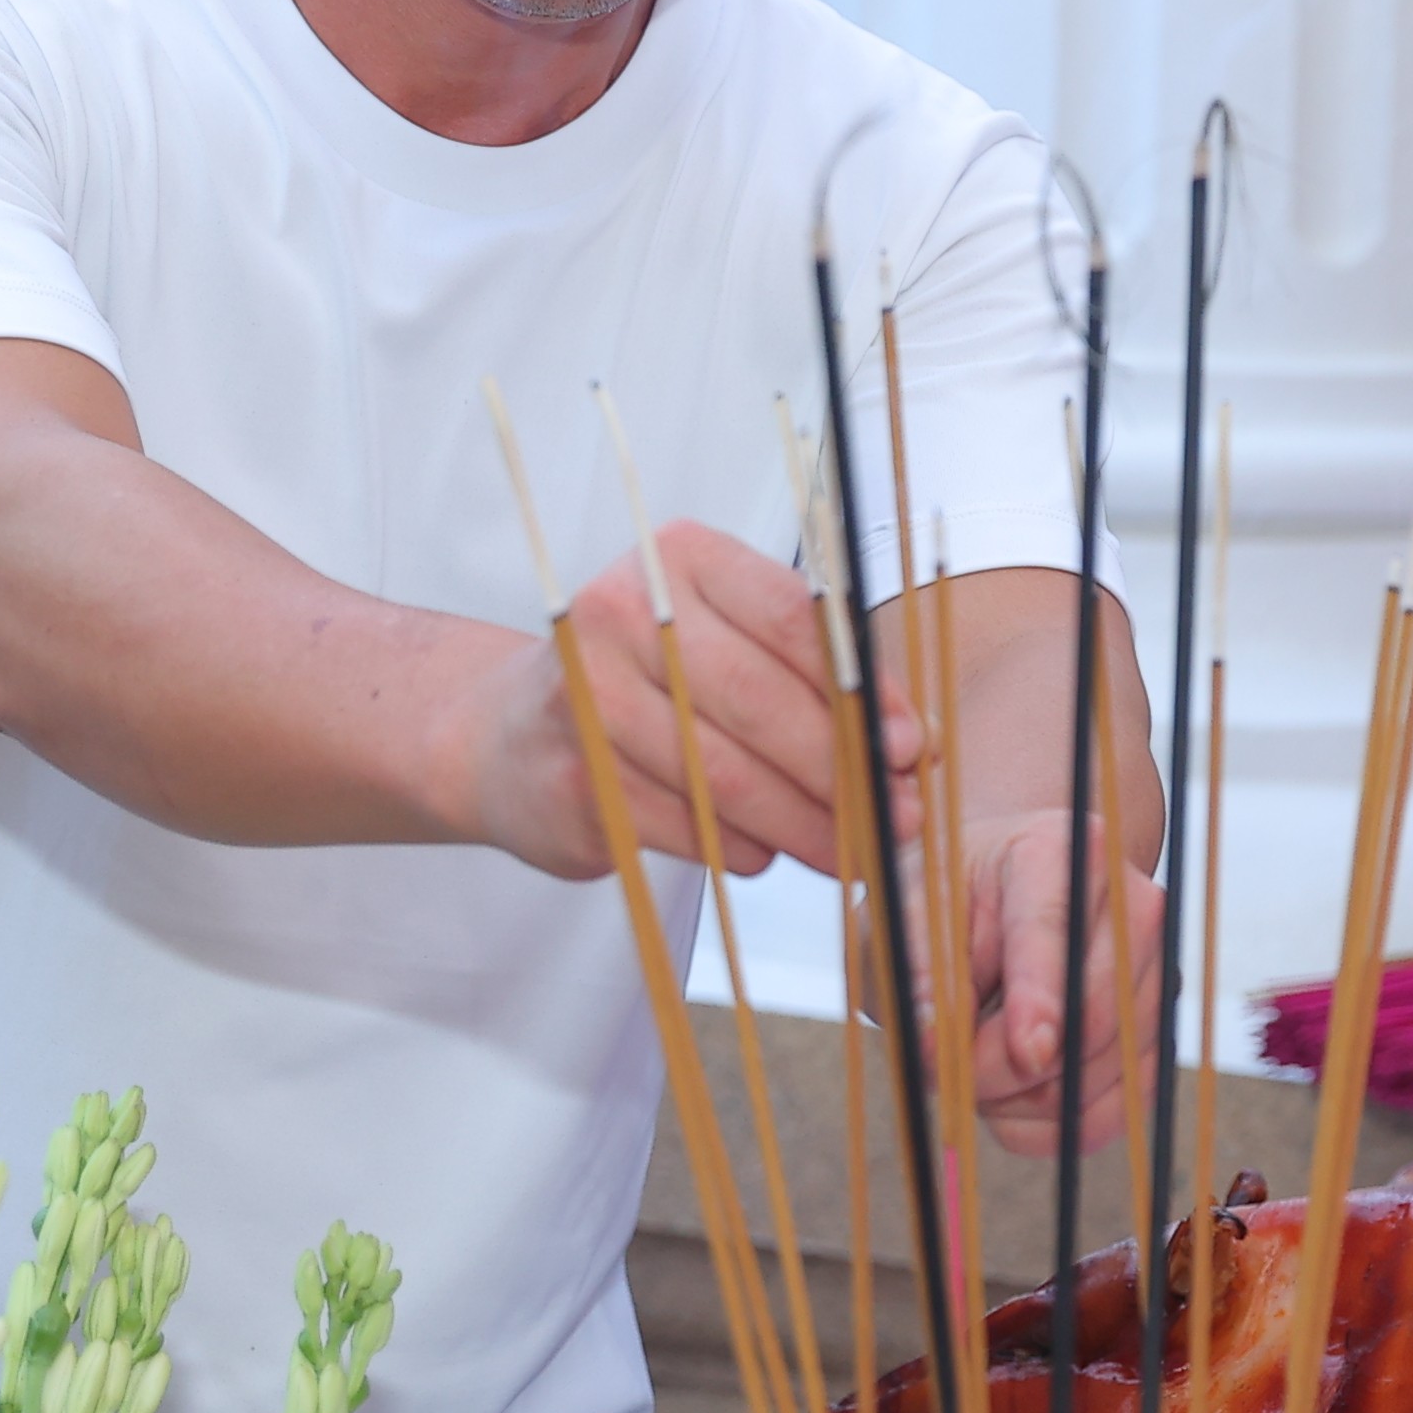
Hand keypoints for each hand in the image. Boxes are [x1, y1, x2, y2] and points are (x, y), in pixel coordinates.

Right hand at [470, 524, 911, 887]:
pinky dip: (743, 848)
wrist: (502, 735)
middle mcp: (623, 612)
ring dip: (804, 824)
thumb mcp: (717, 639)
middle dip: (842, 769)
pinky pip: (687, 825)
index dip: (862, 689)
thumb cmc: (642, 679)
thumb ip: (805, 673)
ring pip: (728, 776)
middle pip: (762, 700)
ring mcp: (589, 696)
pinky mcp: (576, 776)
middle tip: (899, 815)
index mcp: (677, 559)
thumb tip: (908, 741)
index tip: (910, 745)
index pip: (792, 618)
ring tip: (850, 851)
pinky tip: (767, 853)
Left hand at [947, 806, 1166, 1156]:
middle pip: (1092, 1018)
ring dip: (1018, 1099)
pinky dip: (1044, 1127)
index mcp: (1061, 851)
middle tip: (947, 1065)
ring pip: (1099, 1078)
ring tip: (974, 1061)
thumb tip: (936, 1048)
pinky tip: (1006, 1096)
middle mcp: (1133, 907)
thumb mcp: (908, 915)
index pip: (1055, 933)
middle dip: (1007, 1067)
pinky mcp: (1154, 1040)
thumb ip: (919, 975)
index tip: (1027, 1052)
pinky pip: (1106, 1118)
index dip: (1042, 998)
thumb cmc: (949, 901)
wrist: (998, 897)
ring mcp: (1156, 976)